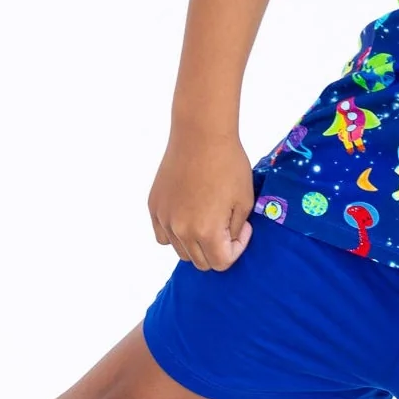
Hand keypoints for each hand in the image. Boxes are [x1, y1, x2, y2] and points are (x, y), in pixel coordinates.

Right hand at [147, 125, 256, 270]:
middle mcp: (181, 230)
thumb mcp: (245, 201)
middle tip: (226, 225)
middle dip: (217, 249)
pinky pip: (163, 236)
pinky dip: (176, 234)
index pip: (221, 263)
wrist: (200, 135)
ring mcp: (164, 219)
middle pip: (200, 262)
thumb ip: (236, 230)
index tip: (242, 229)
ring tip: (207, 219)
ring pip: (180, 251)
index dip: (236, 249)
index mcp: (206, 231)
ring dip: (196, 243)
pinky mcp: (154, 207)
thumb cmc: (228, 165)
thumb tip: (227, 241)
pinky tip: (188, 215)